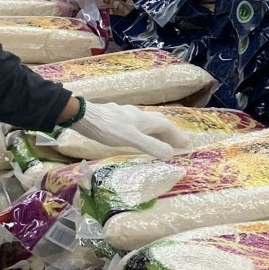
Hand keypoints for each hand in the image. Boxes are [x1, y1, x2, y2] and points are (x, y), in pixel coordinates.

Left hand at [69, 102, 187, 157]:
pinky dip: (142, 131)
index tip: (185, 145)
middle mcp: (137, 115)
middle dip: (169, 133)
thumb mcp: (131, 139)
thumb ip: (150, 146)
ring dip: (155, 132)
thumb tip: (170, 154)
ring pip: (146, 122)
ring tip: (158, 141)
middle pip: (158, 122)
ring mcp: (125, 115)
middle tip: (174, 144)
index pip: (166, 127)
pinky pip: (134, 124)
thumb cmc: (107, 128)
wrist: (82, 116)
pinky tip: (133, 135)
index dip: (177, 136)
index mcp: (144, 120)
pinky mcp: (114, 117)